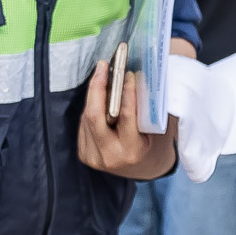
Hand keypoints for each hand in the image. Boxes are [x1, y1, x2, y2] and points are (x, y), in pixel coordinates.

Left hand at [80, 60, 177, 179]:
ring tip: (101, 75)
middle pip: (95, 116)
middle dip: (98, 87)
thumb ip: (144, 108)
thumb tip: (135, 77)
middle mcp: (110, 156)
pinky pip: (84, 124)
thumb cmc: (148, 142)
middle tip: (102, 66)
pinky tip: (97, 94)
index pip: (126, 116)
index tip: (127, 73)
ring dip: (94, 95)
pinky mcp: (84, 154)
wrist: (136, 168)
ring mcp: (94, 157)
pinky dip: (91, 107)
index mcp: (132, 151)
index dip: (126, 92)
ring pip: (87, 118)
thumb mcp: (152, 129)